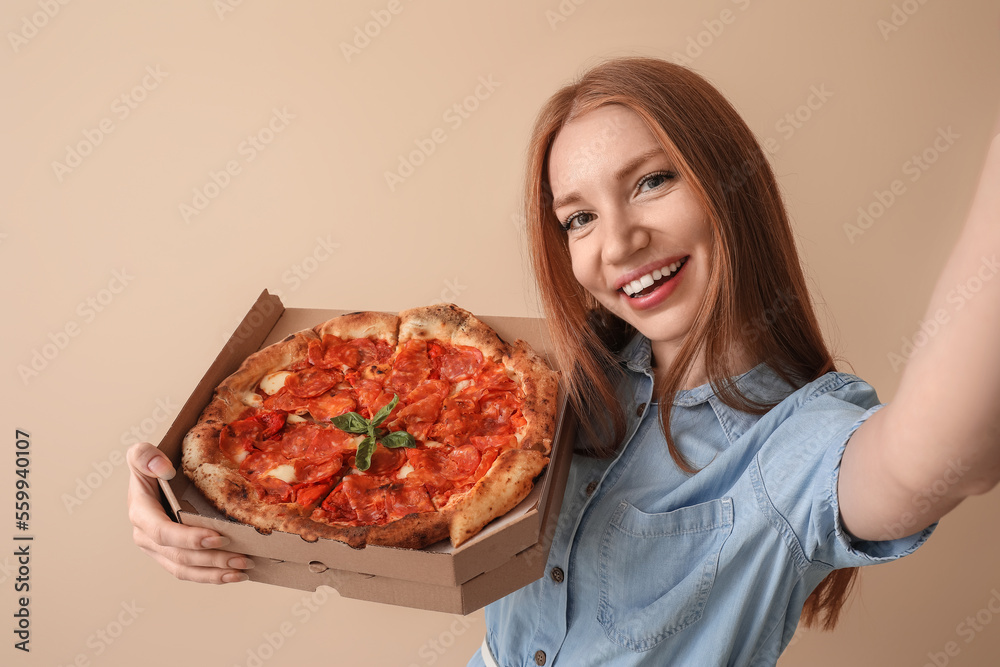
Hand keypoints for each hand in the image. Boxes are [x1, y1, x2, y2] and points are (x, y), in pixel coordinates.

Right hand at [126, 442, 252, 583]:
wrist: (152, 478)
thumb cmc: (150, 466)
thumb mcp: (141, 455)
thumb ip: (144, 456)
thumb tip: (162, 468)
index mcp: (141, 513)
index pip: (163, 532)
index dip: (189, 539)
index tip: (218, 538)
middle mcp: (146, 536)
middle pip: (180, 556)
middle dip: (212, 559)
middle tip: (243, 558)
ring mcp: (157, 550)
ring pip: (185, 570)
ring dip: (215, 573)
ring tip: (243, 569)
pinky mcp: (170, 556)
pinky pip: (189, 572)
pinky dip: (211, 577)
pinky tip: (233, 575)